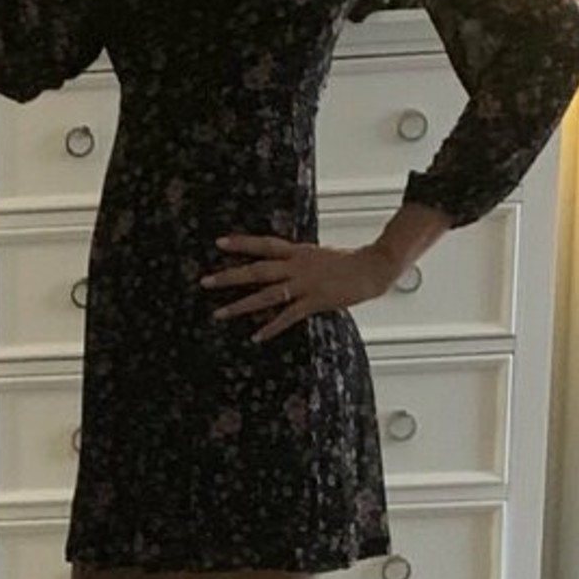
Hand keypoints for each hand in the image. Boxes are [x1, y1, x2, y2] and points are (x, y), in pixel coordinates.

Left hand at [202, 235, 393, 342]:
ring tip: (219, 313)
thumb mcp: (318, 255)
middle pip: (257, 270)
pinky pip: (288, 316)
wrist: (374, 267)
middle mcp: (297, 265)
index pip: (264, 244)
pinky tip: (256, 336)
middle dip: (229, 276)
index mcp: (298, 251)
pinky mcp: (315, 301)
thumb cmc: (349, 262)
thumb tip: (283, 265)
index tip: (218, 243)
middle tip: (205, 282)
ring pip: (267, 294)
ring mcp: (305, 284)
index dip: (241, 243)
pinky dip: (271, 327)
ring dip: (241, 305)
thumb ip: (299, 261)